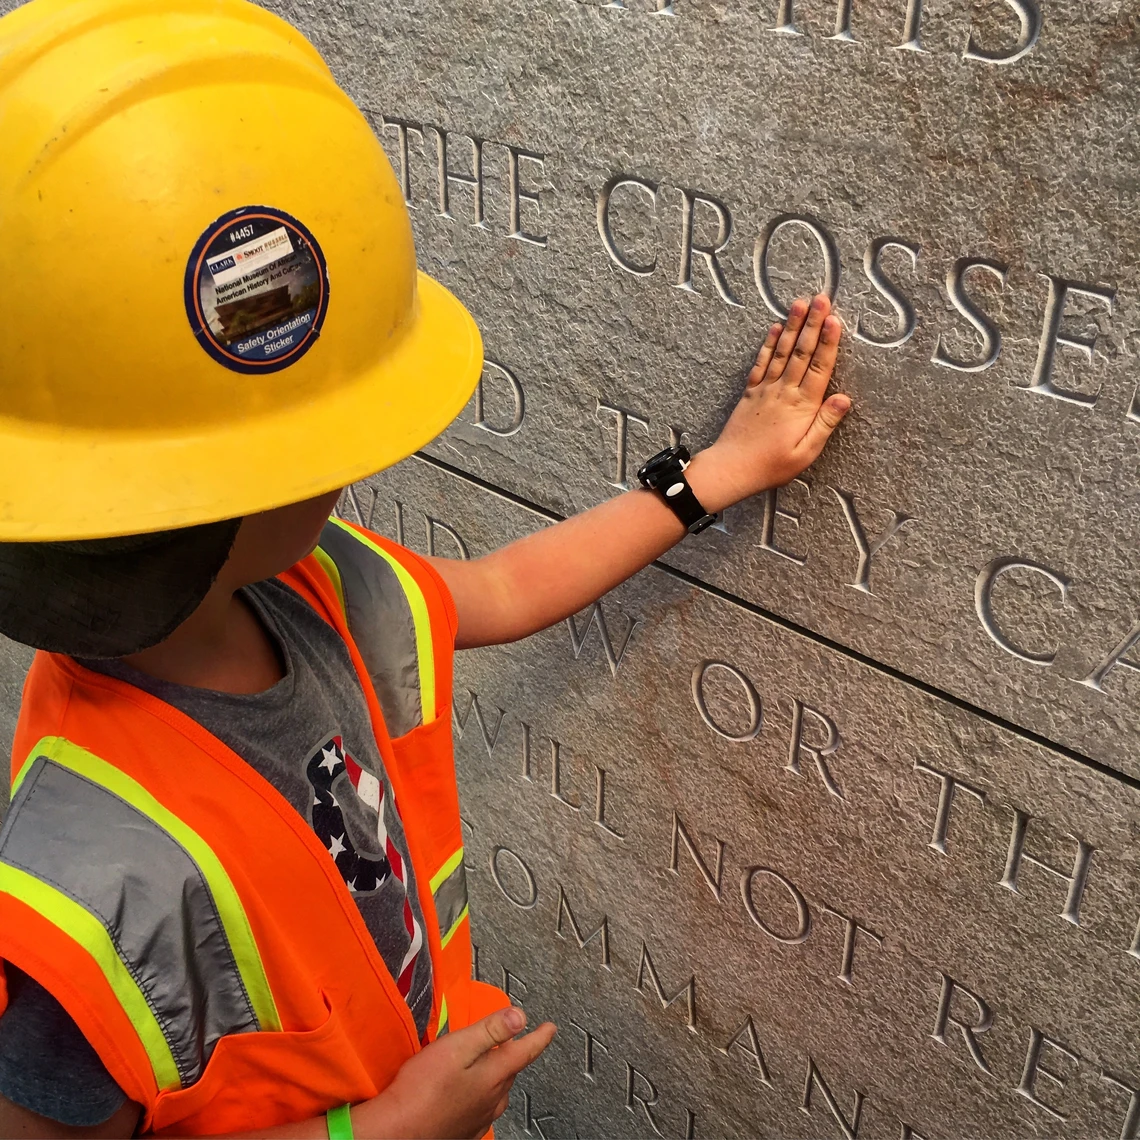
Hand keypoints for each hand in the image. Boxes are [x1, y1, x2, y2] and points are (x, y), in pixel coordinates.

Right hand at [359, 1006, 555, 1138]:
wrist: (398, 1131)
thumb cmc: (421, 1091)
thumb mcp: (457, 1048)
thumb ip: (490, 1030)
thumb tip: (519, 1016)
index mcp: (493, 1076)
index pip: (526, 1052)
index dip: (540, 1037)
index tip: (549, 1029)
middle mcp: (492, 1100)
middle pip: (510, 1070)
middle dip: (512, 1052)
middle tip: (509, 1038)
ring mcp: (479, 1118)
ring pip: (498, 1089)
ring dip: (496, 1073)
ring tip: (487, 1061)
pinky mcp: (465, 1130)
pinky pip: (483, 1107)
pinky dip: (482, 1092)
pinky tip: (468, 1090)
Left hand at [688, 293, 850, 512]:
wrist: (731, 468)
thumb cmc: (771, 466)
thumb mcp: (806, 453)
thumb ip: (825, 424)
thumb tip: (844, 399)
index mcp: (801, 406)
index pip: (819, 368)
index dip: (828, 343)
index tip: (835, 320)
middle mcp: (783, 392)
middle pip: (802, 352)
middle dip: (813, 324)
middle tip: (821, 298)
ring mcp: (765, 390)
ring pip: (781, 352)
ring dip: (793, 326)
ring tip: (801, 303)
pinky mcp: (751, 393)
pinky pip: (761, 363)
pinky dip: (768, 344)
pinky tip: (775, 328)